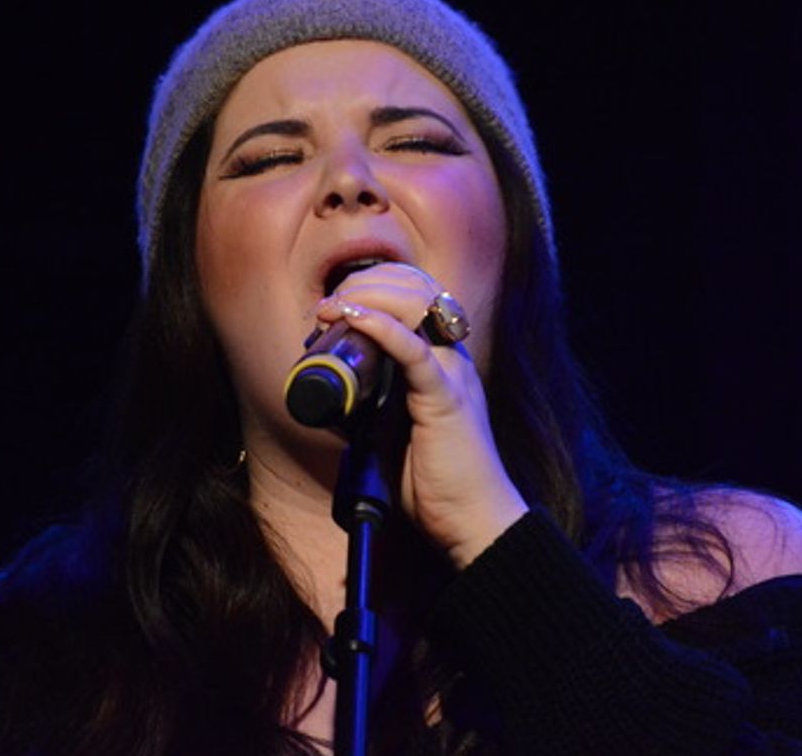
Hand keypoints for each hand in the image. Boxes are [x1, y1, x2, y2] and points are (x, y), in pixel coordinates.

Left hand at [311, 264, 527, 567]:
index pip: (417, 294)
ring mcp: (452, 373)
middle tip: (328, 303)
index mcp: (443, 359)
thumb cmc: (436, 480)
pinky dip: (381, 328)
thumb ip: (375, 405)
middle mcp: (452, 356)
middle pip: (416, 289)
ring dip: (367, 297)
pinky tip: (354, 319)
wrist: (473, 518)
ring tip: (333, 307)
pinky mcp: (446, 398)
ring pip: (416, 306)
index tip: (336, 301)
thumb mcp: (395, 429)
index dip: (376, 284)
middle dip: (366, 283)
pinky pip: (413, 351)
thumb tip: (332, 395)